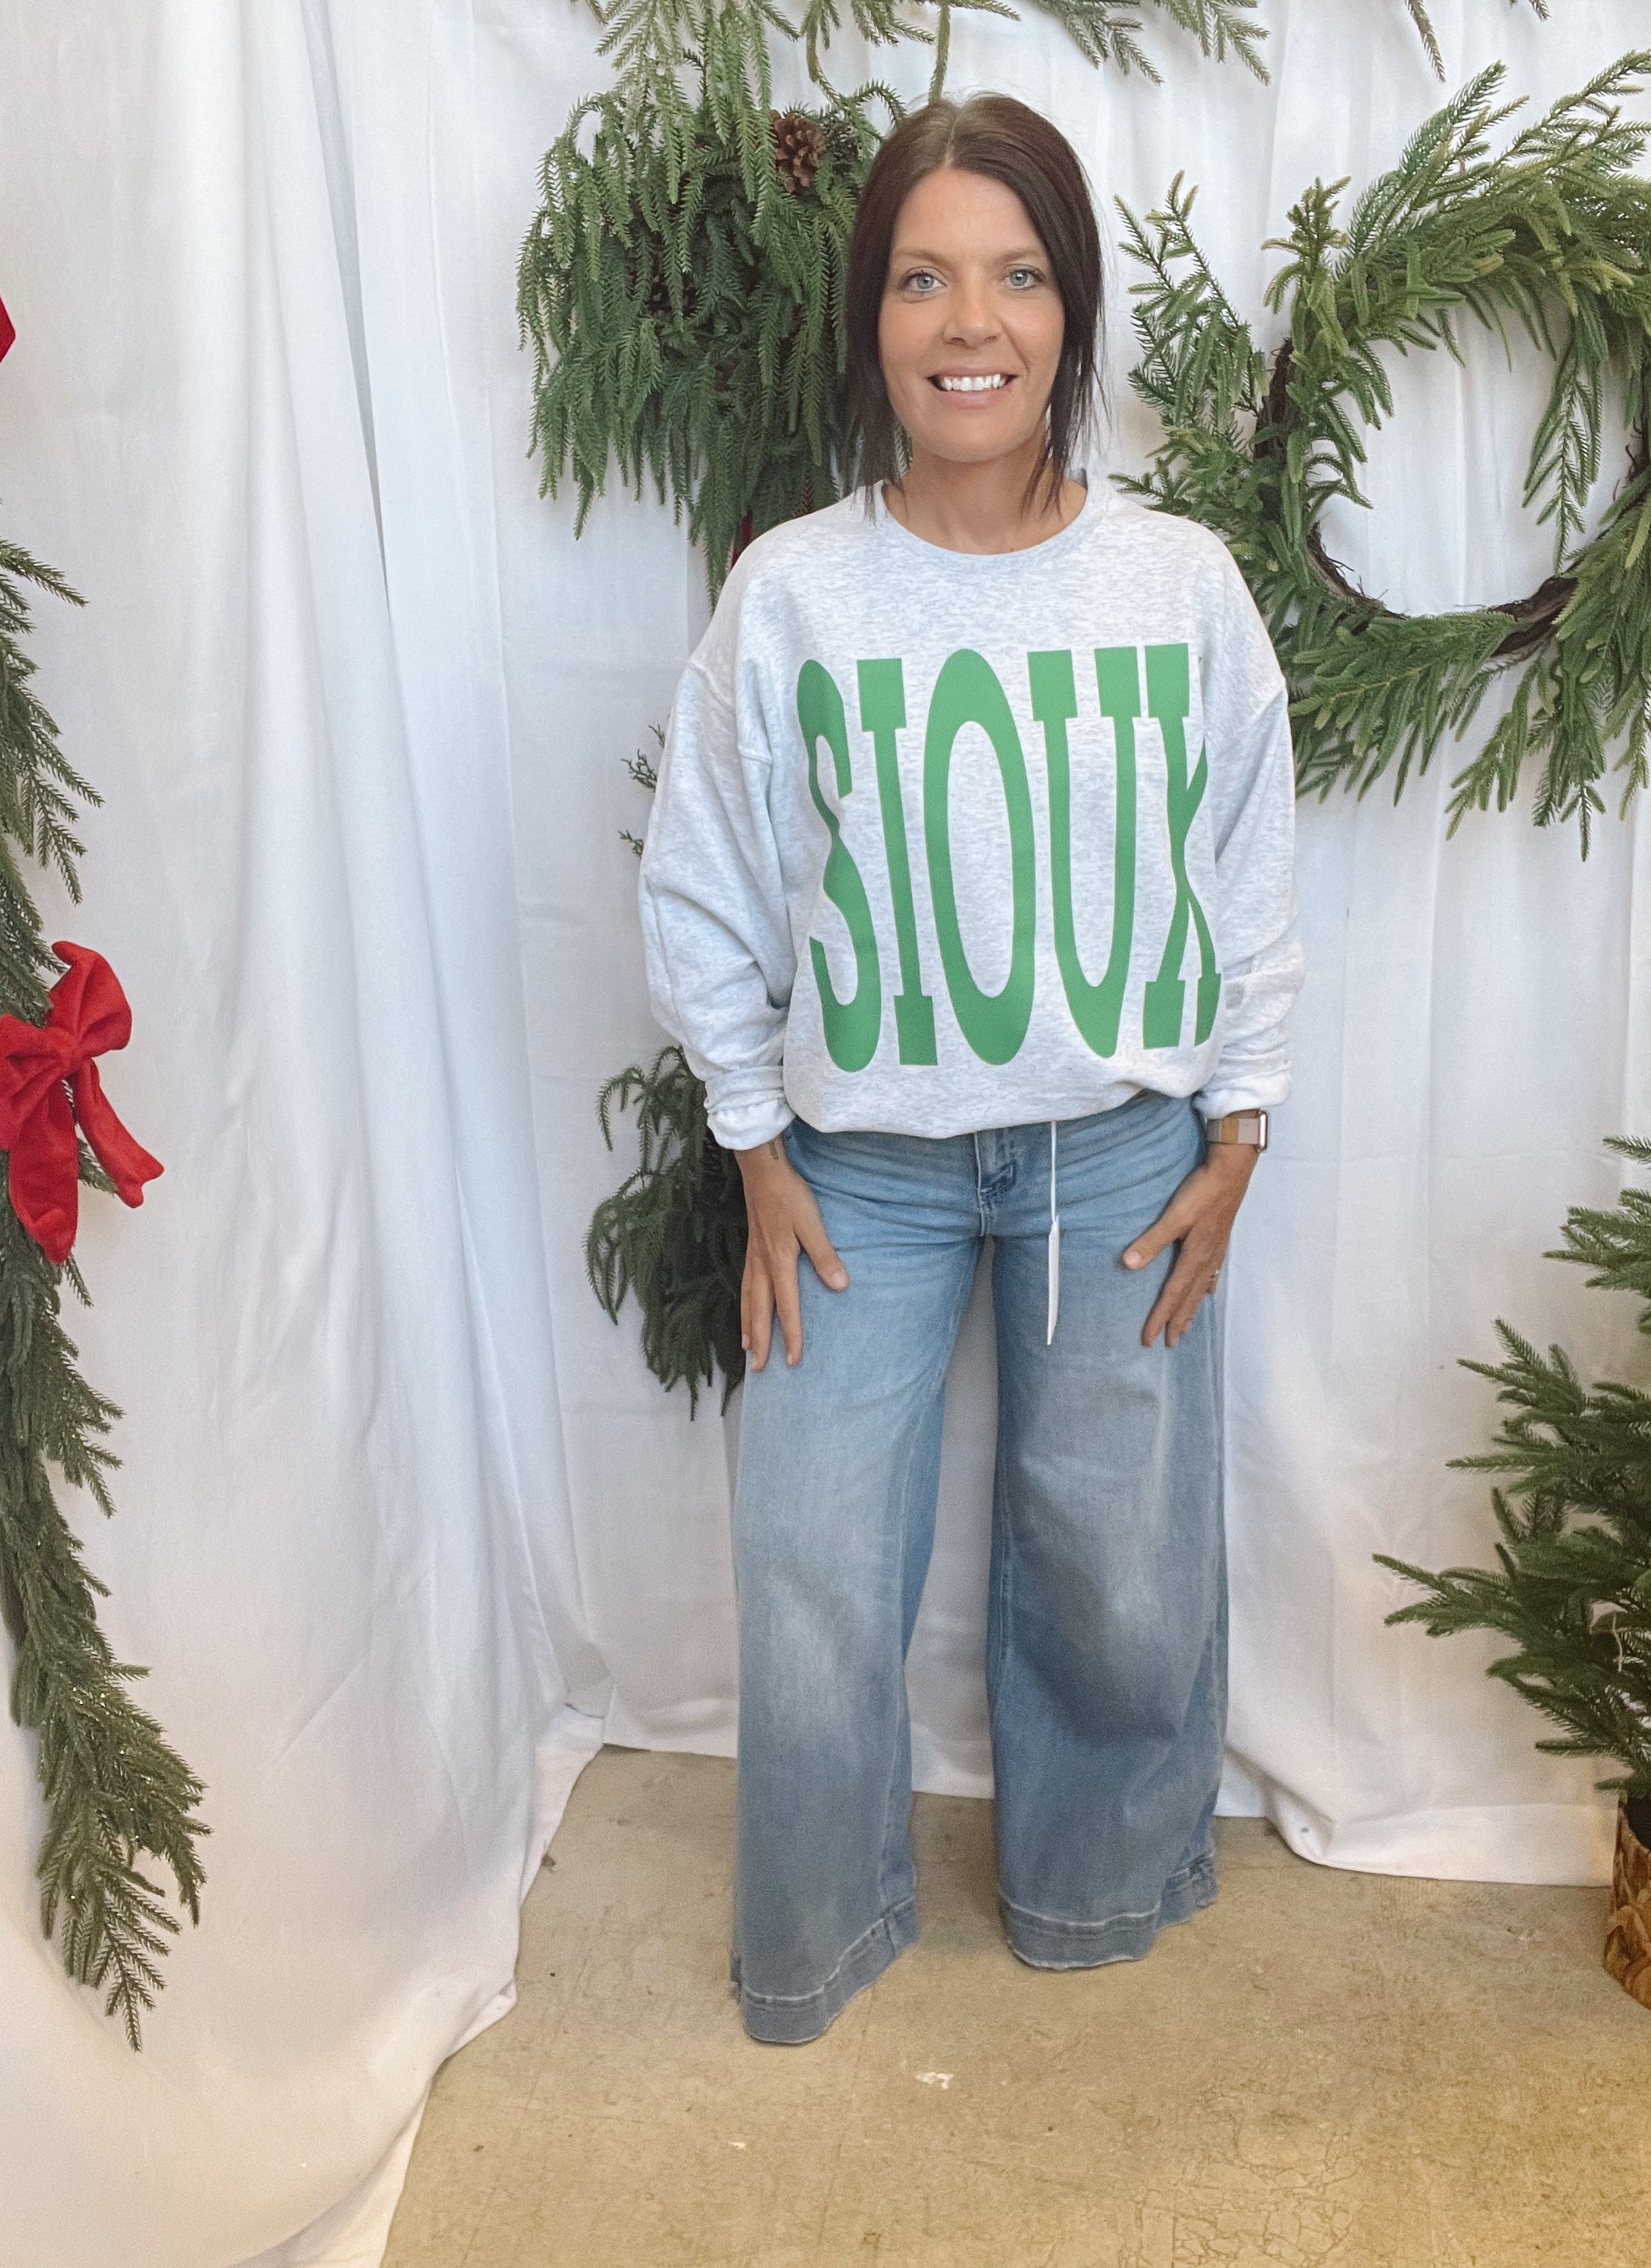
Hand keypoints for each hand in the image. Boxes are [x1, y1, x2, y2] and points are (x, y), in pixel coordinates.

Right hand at [736, 1133, 848, 1369]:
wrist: (762, 1169)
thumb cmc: (789, 1194)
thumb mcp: (813, 1223)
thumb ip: (825, 1255)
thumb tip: (840, 1286)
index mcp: (779, 1262)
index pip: (787, 1308)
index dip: (792, 1336)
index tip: (795, 1361)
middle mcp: (762, 1265)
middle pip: (760, 1312)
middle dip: (760, 1341)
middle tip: (760, 1368)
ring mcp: (754, 1257)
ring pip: (748, 1300)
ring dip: (748, 1326)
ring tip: (746, 1348)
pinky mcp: (752, 1248)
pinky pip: (745, 1286)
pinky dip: (743, 1304)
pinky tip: (746, 1308)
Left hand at [1122, 1142, 1258, 1348]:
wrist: (1232, 1171)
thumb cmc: (1203, 1192)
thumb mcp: (1175, 1215)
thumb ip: (1151, 1240)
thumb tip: (1128, 1264)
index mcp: (1194, 1257)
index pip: (1172, 1296)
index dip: (1159, 1319)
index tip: (1148, 1340)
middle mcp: (1207, 1259)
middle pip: (1189, 1298)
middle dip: (1177, 1322)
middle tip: (1169, 1344)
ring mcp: (1215, 1250)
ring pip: (1201, 1289)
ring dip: (1192, 1309)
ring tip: (1186, 1327)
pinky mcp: (1219, 1239)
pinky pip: (1211, 1273)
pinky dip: (1206, 1287)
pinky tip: (1207, 1291)